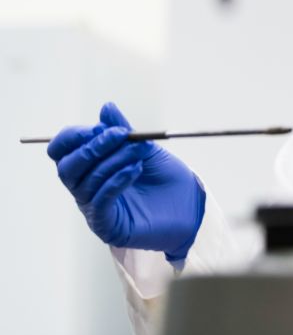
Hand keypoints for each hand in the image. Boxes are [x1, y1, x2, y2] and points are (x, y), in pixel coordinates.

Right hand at [47, 102, 205, 261]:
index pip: (61, 151)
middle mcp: (85, 188)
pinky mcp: (107, 226)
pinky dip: (116, 181)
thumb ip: (123, 130)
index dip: (73, 137)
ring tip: (138, 152)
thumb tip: (107, 108)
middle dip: (93, 148)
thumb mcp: (145, 148)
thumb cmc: (164, 178)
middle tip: (120, 135)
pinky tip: (134, 170)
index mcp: (88, 167)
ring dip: (114, 160)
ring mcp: (94, 208)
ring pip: (89, 181)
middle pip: (67, 167)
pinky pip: (101, 201)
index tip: (97, 127)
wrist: (189, 206)